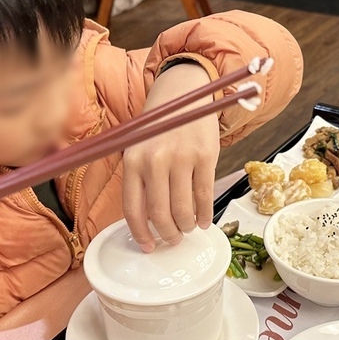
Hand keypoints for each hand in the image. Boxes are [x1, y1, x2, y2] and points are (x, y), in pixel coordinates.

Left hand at [123, 63, 219, 251]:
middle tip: (173, 240)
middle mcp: (154, 160)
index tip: (148, 246)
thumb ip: (140, 179)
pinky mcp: (205, 156)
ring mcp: (181, 158)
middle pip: (160, 214)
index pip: (133, 209)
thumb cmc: (158, 125)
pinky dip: (205, 214)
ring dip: (186, 227)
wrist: (184, 92)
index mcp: (132, 160)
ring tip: (188, 228)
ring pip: (183, 209)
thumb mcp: (138, 147)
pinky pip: (204, 196)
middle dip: (168, 234)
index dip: (141, 234)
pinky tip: (204, 221)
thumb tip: (148, 221)